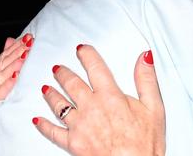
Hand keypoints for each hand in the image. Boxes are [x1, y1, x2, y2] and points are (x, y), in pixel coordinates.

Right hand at [0, 33, 32, 151]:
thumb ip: (6, 62)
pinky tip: (15, 78)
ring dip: (13, 65)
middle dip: (17, 51)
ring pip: (1, 76)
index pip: (5, 56)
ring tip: (25, 56)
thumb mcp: (1, 82)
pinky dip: (6, 85)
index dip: (16, 46)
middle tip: (30, 42)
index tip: (29, 37)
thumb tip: (10, 40)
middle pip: (4, 63)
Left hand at [33, 45, 164, 155]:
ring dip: (51, 94)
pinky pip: (52, 132)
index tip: (81, 49)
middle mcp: (91, 108)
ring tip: (46, 87)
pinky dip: (43, 125)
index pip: (96, 68)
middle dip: (64, 73)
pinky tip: (37, 120)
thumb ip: (146, 79)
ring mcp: (79, 126)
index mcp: (111, 96)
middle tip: (58, 68)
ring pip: (59, 105)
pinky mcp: (72, 144)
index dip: (87, 56)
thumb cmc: (145, 143)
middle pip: (72, 84)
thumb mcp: (154, 107)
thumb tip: (144, 57)